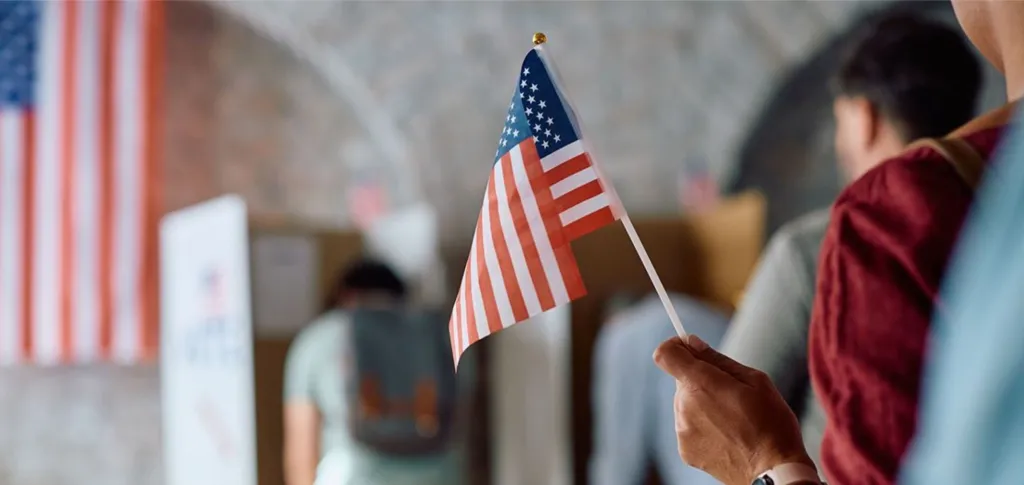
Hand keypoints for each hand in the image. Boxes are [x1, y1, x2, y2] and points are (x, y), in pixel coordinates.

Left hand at [653, 335, 813, 484]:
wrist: (774, 472)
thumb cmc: (771, 423)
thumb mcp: (755, 380)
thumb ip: (717, 359)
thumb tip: (691, 342)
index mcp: (702, 384)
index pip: (666, 354)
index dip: (676, 347)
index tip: (690, 349)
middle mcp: (685, 406)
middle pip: (681, 381)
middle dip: (700, 380)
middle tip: (731, 395)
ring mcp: (682, 430)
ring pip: (685, 404)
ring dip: (702, 404)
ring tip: (732, 420)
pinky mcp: (684, 449)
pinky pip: (688, 426)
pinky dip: (702, 426)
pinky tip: (726, 436)